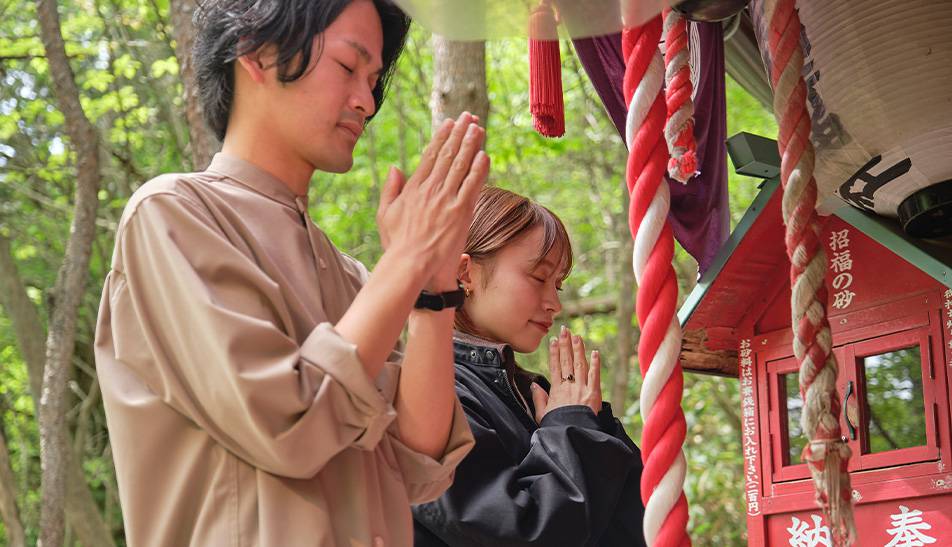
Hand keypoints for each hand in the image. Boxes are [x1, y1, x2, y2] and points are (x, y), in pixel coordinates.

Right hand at [376, 112, 489, 290]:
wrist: (409, 264)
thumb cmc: (397, 243)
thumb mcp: (386, 213)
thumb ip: (391, 188)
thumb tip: (395, 167)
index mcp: (413, 188)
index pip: (430, 156)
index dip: (442, 137)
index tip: (449, 122)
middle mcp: (430, 189)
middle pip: (448, 155)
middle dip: (459, 134)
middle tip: (468, 117)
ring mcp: (445, 200)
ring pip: (461, 166)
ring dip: (470, 145)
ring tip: (478, 128)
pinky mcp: (459, 213)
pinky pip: (471, 186)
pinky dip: (478, 170)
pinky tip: (484, 155)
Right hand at [531, 325, 602, 422]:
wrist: (571, 436)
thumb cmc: (556, 428)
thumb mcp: (542, 415)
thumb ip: (539, 399)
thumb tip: (534, 385)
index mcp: (556, 391)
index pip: (555, 366)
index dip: (554, 352)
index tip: (553, 340)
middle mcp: (569, 386)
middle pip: (567, 361)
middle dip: (565, 345)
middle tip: (565, 330)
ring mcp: (581, 389)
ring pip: (580, 364)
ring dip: (578, 349)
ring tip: (577, 336)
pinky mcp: (594, 395)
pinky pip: (595, 376)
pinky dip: (595, 364)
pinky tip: (595, 352)